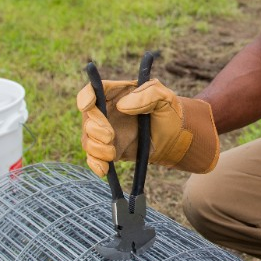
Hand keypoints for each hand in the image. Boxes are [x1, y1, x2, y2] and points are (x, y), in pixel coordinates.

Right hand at [76, 78, 219, 175]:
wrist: (174, 137)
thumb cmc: (168, 112)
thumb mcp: (164, 97)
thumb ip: (147, 94)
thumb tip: (122, 106)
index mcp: (115, 93)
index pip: (92, 91)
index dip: (86, 97)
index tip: (89, 105)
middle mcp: (106, 112)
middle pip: (87, 118)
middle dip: (95, 128)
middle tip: (110, 136)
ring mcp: (104, 132)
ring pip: (87, 140)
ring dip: (96, 148)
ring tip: (112, 153)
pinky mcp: (108, 150)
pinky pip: (93, 158)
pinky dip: (95, 164)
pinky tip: (104, 169)